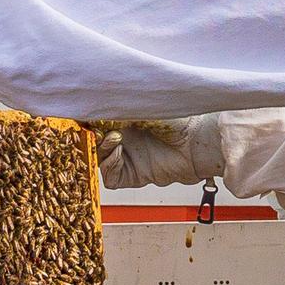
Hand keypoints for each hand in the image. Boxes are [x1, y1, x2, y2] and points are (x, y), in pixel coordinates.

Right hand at [95, 114, 231, 188]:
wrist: (199, 142)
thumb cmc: (179, 118)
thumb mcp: (144, 107)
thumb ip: (118, 110)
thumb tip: (94, 110)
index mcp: (125, 118)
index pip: (97, 120)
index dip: (89, 118)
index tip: (84, 111)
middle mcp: (124, 137)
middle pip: (93, 140)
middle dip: (90, 133)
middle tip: (93, 127)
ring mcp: (128, 157)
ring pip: (98, 157)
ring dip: (101, 146)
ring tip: (114, 137)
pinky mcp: (133, 176)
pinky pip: (110, 176)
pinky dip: (109, 164)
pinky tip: (119, 150)